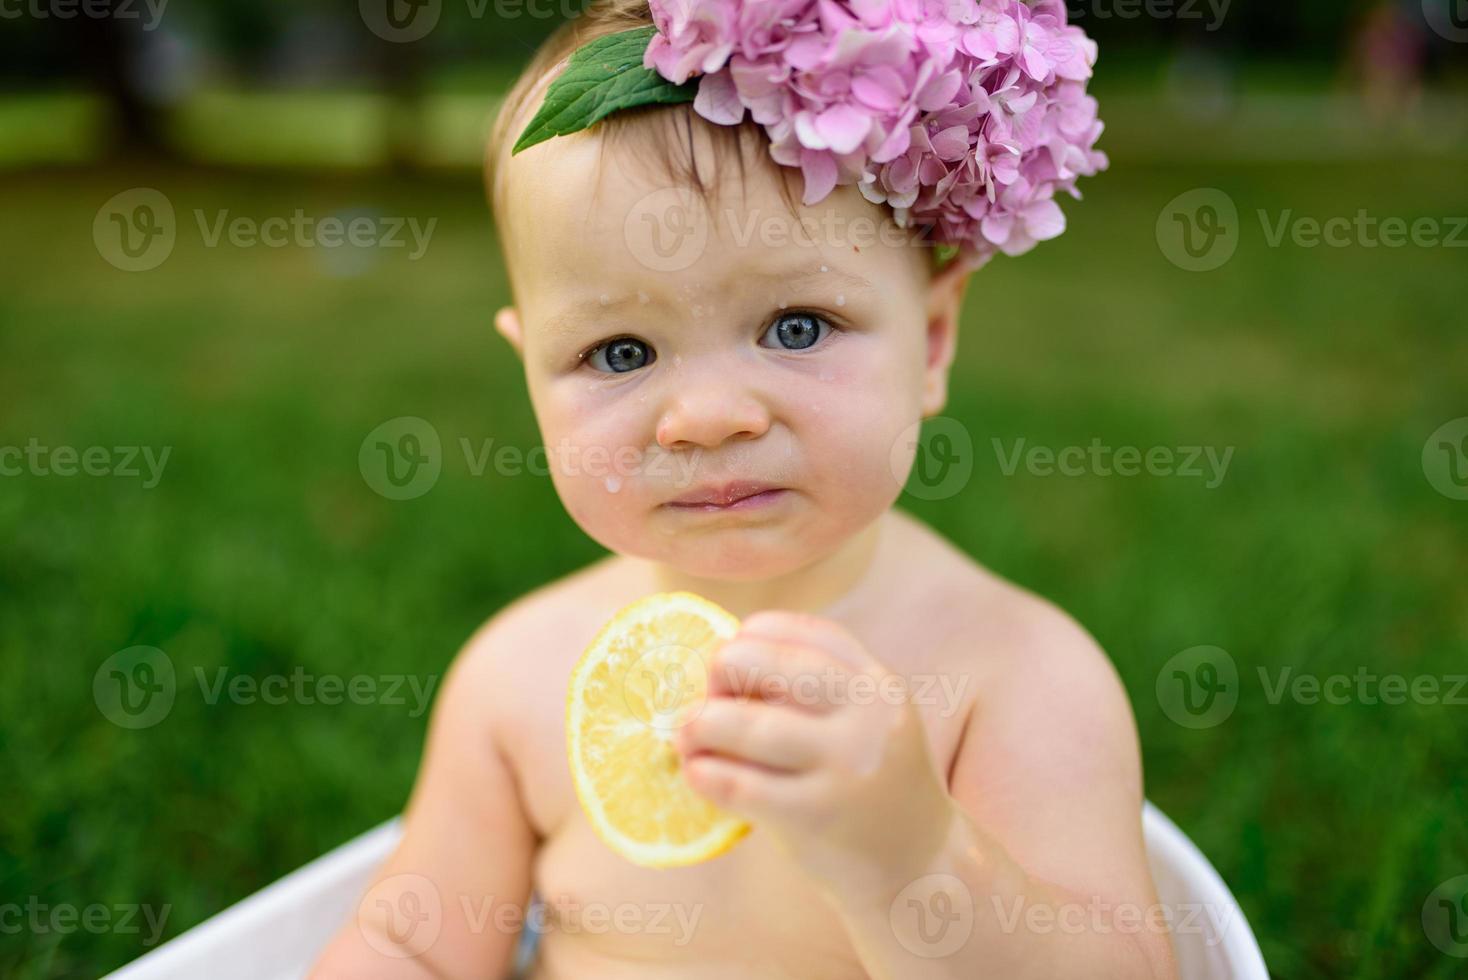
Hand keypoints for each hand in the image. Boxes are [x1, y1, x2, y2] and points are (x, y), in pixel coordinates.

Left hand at [675, 610, 958, 894]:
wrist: (917, 867)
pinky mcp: (817, 816)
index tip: (730, 651)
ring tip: (685, 735)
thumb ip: (818, 690)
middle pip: (773, 666)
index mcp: (879, 685)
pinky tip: (695, 772)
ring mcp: (845, 767)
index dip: (754, 635)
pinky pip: (743, 784)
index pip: (808, 633)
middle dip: (723, 671)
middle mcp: (868, 718)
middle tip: (704, 694)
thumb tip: (725, 659)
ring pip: (752, 725)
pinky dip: (706, 773)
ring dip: (701, 725)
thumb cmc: (871, 784)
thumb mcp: (869, 722)